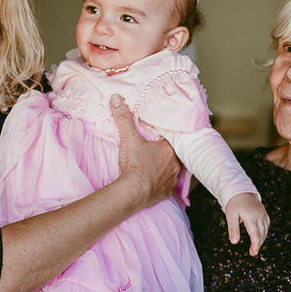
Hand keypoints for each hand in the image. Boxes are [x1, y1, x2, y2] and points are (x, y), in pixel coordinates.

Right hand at [110, 94, 178, 208]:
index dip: (164, 139)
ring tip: (153, 168)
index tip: (157, 139)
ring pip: (172, 171)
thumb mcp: (128, 138)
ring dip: (164, 169)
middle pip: (172, 156)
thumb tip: (116, 98)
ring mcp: (171, 180)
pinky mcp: (166, 193)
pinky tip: (153, 182)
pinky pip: (167, 186)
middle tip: (154, 154)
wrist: (133, 191)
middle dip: (164, 154)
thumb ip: (123, 118)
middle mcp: (174, 165)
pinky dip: (161, 184)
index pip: (171, 140)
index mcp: (168, 150)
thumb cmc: (134, 164)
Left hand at [225, 193, 269, 254]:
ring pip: (265, 230)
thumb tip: (234, 242)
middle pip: (262, 233)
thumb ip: (233, 229)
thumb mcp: (230, 216)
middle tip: (253, 252)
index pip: (255, 234)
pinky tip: (259, 236)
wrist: (240, 192)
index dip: (256, 244)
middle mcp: (259, 215)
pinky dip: (264, 232)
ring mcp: (263, 214)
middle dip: (258, 244)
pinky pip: (266, 225)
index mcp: (251, 216)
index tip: (254, 253)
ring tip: (255, 247)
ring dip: (261, 239)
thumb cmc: (234, 205)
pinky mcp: (264, 213)